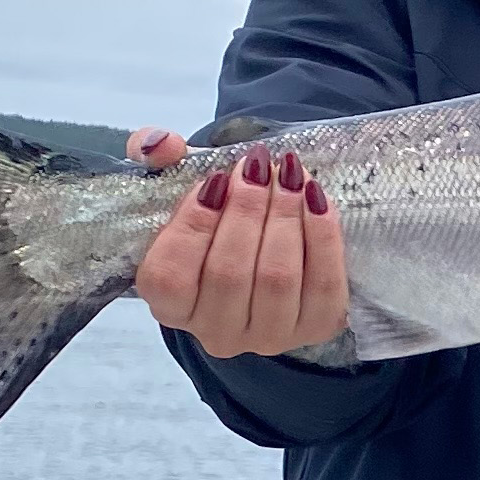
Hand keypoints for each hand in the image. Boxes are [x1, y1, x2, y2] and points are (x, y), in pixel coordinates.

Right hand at [135, 144, 351, 356]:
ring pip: (276, 278)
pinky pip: (323, 284)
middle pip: (228, 274)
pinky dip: (322, 236)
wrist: (269, 243)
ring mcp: (267, 337)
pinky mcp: (315, 328)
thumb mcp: (179, 185)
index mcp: (169, 304)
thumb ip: (156, 157)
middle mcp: (215, 332)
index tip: (215, 179)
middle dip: (246, 210)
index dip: (193, 225)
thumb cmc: (216, 216)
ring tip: (288, 174)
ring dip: (285, 216)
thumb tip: (160, 143)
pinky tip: (316, 197)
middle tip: (258, 165)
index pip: (170, 275)